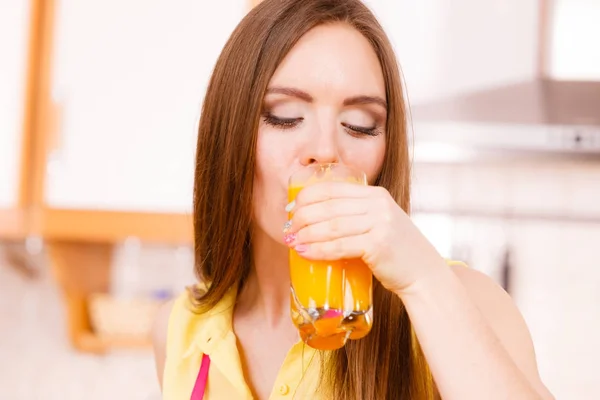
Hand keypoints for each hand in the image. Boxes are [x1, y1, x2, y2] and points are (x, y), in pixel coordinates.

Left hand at [283, 181, 446, 294]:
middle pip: (328, 205)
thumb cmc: (395, 252)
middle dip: (302, 217)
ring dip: (306, 233)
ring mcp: (380, 223)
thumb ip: (356, 216)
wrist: (424, 274)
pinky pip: (339, 245)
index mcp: (375, 194)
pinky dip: (318, 249)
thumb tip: (313, 219)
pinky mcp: (378, 244)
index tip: (290, 210)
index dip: (305, 197)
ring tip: (292, 241)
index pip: (331, 188)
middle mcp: (378, 204)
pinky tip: (304, 253)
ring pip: (331, 225)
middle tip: (289, 229)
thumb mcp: (379, 223)